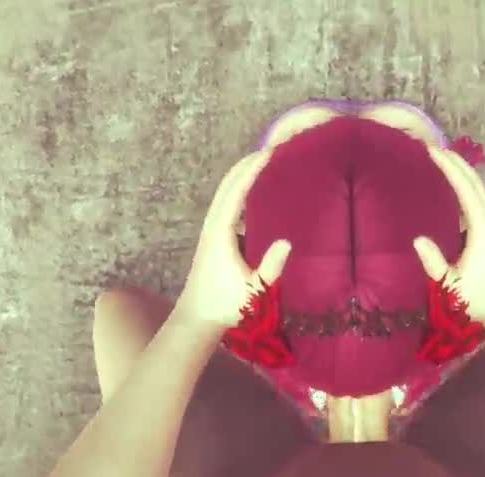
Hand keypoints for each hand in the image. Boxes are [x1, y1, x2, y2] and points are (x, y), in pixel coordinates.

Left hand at [173, 151, 291, 331]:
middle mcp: (212, 227)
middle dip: (245, 165)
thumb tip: (287, 242)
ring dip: (241, 177)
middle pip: (226, 186)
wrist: (197, 319)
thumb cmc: (226, 307)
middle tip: (269, 149)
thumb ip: (270, 268)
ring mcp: (210, 232)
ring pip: (224, 195)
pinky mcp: (213, 240)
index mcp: (220, 234)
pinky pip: (226, 206)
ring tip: (262, 164)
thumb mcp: (254, 290)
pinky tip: (253, 194)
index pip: (236, 193)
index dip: (251, 171)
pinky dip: (239, 192)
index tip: (268, 153)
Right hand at [412, 145, 484, 326]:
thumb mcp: (451, 286)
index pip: (465, 189)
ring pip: (480, 191)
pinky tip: (458, 189)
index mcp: (482, 229)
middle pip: (476, 183)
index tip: (432, 150)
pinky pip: (481, 201)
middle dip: (456, 162)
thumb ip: (434, 263)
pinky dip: (468, 187)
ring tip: (444, 160)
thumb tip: (417, 239)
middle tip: (434, 147)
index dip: (449, 167)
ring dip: (464, 173)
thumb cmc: (481, 301)